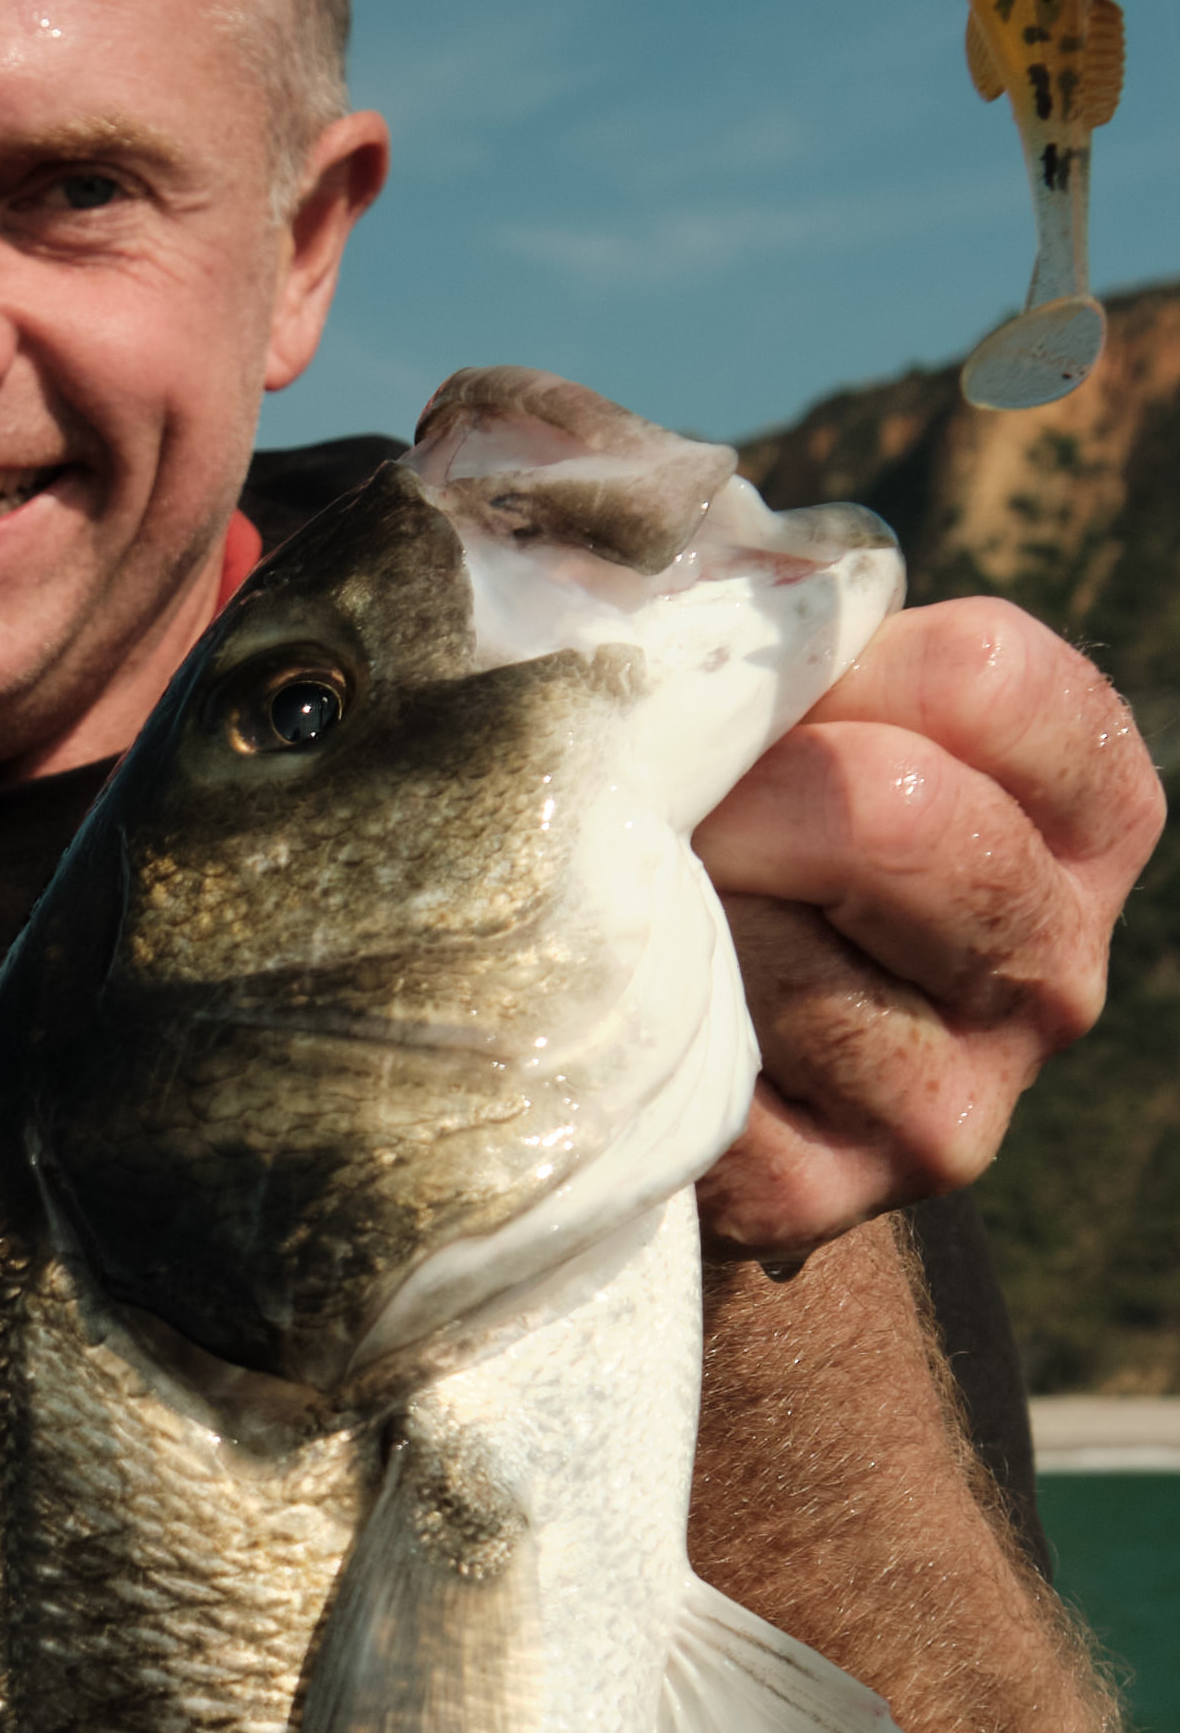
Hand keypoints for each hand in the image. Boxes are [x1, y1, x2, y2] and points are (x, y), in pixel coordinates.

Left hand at [693, 597, 1162, 1253]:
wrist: (705, 1068)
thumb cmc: (758, 834)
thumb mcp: (818, 709)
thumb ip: (797, 625)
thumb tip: (663, 536)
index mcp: (1093, 820)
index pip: (988, 674)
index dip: (837, 664)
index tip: (775, 702)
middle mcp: (1058, 971)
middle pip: (893, 814)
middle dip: (744, 791)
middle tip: (681, 814)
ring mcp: (957, 1102)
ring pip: (781, 952)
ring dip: (677, 912)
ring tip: (655, 915)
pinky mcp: (827, 1196)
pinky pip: (702, 1068)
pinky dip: (639, 1021)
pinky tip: (644, 1015)